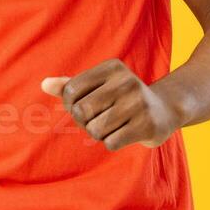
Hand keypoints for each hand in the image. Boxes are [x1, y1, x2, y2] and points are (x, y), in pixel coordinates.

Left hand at [41, 58, 182, 150]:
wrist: (165, 110)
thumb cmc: (122, 98)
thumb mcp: (99, 86)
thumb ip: (70, 86)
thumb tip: (44, 84)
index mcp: (112, 68)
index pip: (71, 90)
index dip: (70, 105)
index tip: (82, 107)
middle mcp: (127, 82)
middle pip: (81, 111)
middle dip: (84, 121)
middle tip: (98, 119)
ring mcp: (139, 103)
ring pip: (95, 129)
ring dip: (98, 133)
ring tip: (113, 125)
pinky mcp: (147, 125)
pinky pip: (110, 142)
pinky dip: (112, 142)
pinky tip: (124, 133)